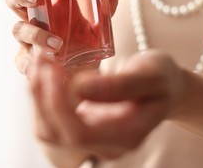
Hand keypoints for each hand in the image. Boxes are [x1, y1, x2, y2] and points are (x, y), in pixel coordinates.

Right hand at [6, 0, 118, 73]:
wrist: (82, 79)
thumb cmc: (83, 47)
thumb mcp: (95, 28)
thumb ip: (102, 12)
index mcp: (47, 6)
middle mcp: (33, 19)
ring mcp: (27, 42)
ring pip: (19, 30)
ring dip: (36, 34)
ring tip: (57, 44)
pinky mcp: (28, 66)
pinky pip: (23, 61)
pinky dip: (34, 62)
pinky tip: (49, 64)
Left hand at [29, 50, 183, 158]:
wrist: (165, 86)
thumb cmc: (162, 77)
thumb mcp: (150, 73)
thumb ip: (120, 85)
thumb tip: (81, 88)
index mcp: (128, 135)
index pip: (80, 133)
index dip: (58, 104)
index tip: (51, 69)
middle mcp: (107, 145)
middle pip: (57, 134)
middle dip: (41, 96)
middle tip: (40, 57)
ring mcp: (94, 139)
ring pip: (48, 129)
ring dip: (37, 95)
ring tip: (39, 60)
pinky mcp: (84, 126)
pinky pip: (52, 119)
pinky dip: (42, 95)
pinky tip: (45, 71)